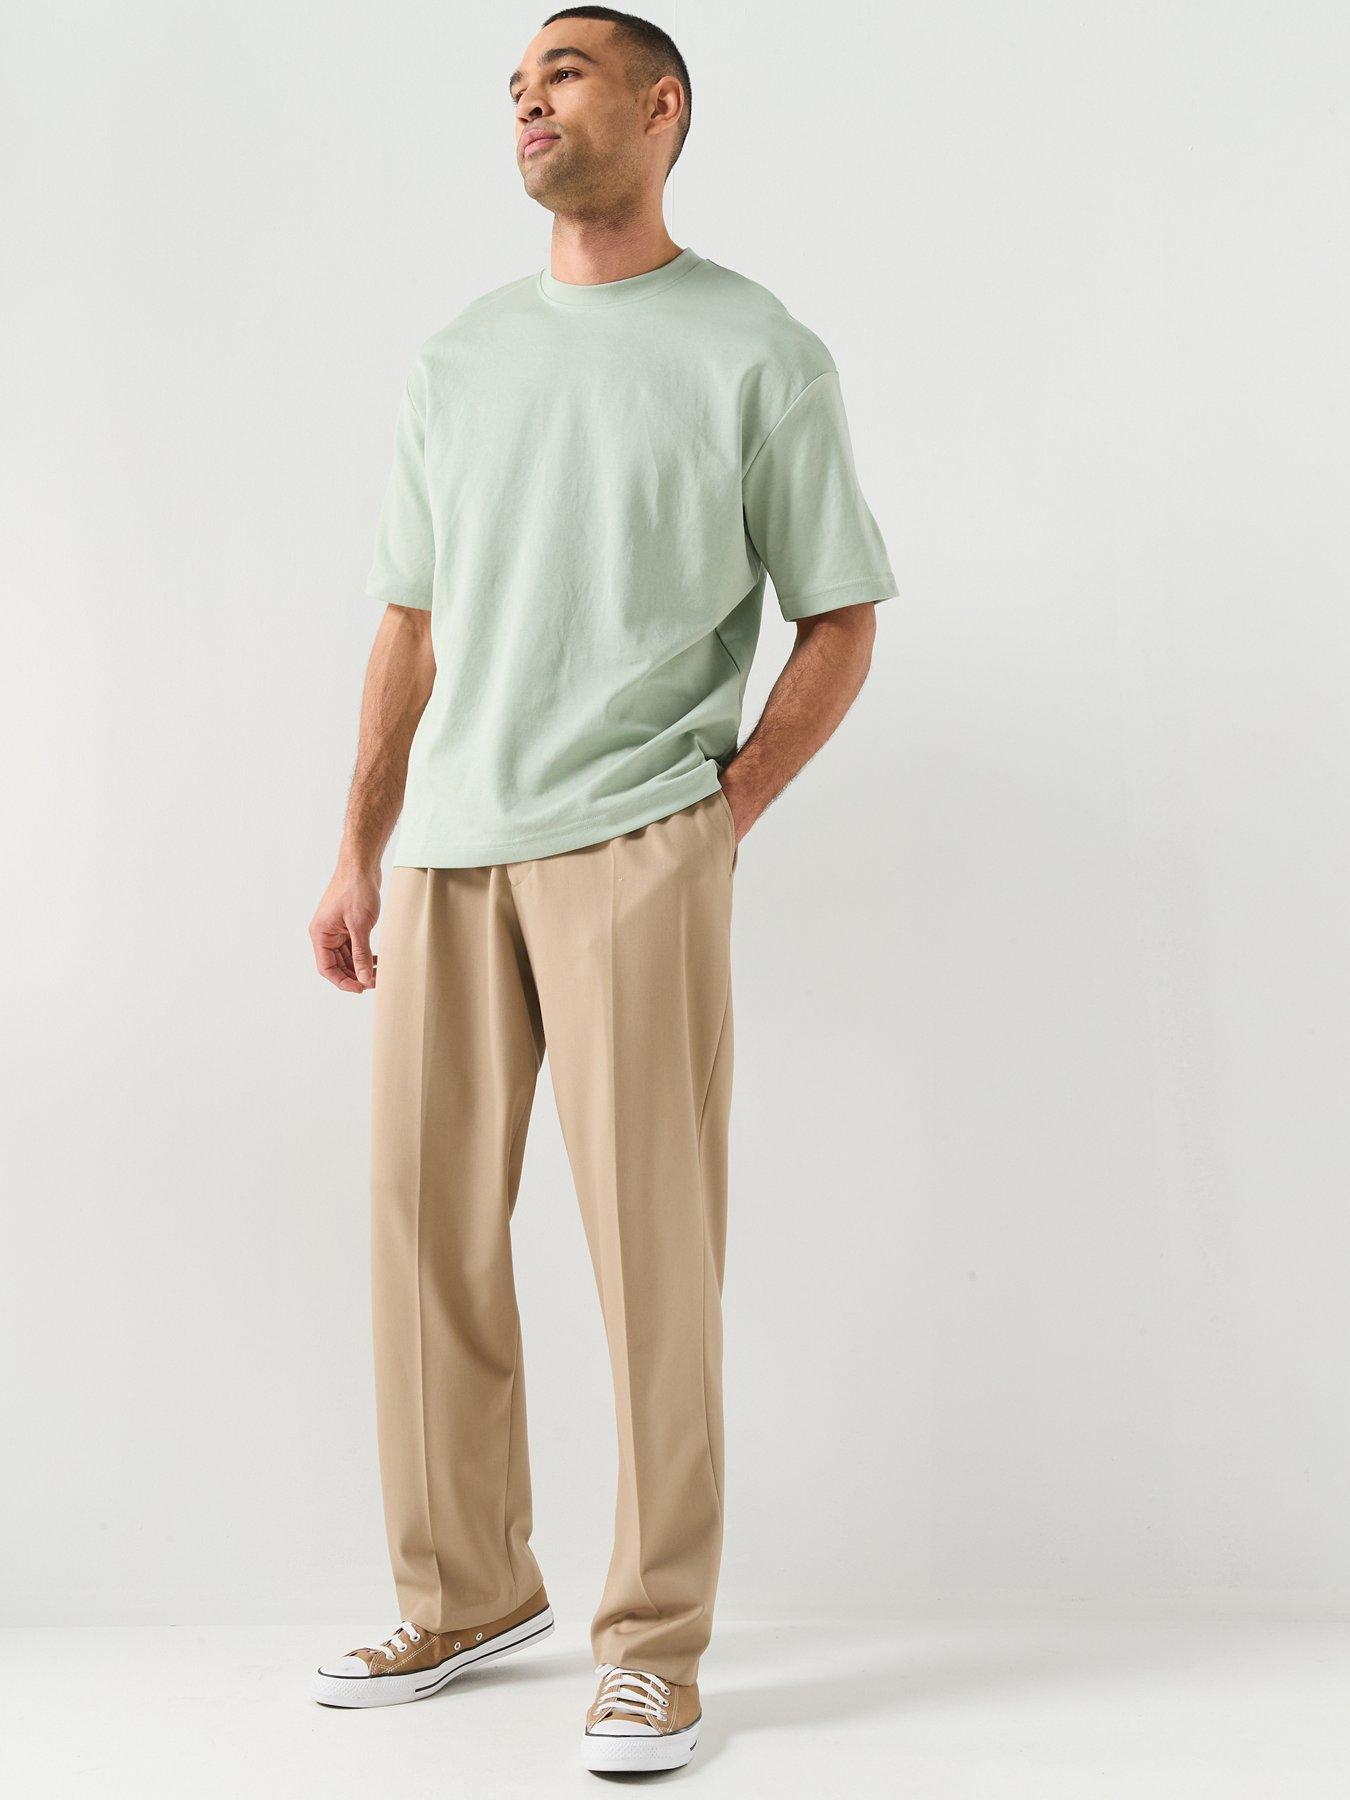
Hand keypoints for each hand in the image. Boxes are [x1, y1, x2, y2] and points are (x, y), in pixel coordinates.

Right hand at [309, 866, 381, 992]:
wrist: (361, 865)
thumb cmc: (356, 890)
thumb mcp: (360, 925)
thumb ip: (361, 954)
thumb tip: (365, 978)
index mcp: (320, 934)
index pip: (327, 968)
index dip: (343, 981)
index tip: (361, 989)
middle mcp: (325, 933)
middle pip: (337, 965)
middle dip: (355, 975)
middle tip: (375, 982)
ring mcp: (336, 929)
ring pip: (346, 957)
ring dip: (361, 966)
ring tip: (379, 973)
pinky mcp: (347, 924)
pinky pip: (354, 946)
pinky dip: (364, 954)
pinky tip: (378, 959)